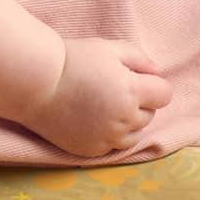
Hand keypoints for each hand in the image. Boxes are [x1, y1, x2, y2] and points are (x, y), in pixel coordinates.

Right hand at [20, 37, 172, 156]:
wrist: (35, 83)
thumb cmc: (72, 60)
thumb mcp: (108, 48)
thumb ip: (139, 58)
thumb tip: (156, 71)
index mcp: (131, 91)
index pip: (164, 94)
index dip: (153, 85)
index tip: (136, 79)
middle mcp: (123, 119)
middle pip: (149, 115)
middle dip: (138, 103)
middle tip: (113, 90)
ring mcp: (107, 138)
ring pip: (134, 134)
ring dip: (127, 122)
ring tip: (104, 106)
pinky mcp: (92, 151)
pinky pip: (113, 146)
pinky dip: (109, 135)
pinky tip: (92, 120)